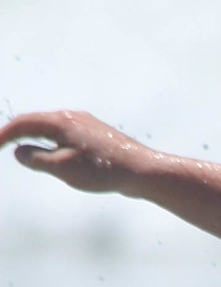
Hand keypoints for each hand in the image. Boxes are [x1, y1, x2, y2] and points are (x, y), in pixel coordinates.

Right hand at [1, 110, 155, 195]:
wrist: (141, 170)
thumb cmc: (102, 170)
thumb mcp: (63, 168)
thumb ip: (37, 159)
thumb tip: (19, 151)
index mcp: (60, 121)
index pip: (23, 123)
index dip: (3, 134)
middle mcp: (71, 117)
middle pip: (35, 122)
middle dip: (16, 132)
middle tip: (1, 143)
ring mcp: (85, 125)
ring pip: (51, 128)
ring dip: (33, 136)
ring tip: (21, 147)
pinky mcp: (95, 136)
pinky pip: (65, 135)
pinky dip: (51, 142)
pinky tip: (53, 154)